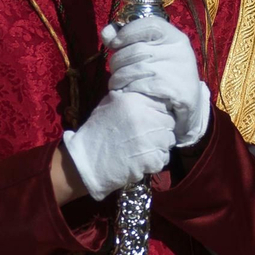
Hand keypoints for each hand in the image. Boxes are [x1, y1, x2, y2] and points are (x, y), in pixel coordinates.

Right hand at [60, 89, 175, 201]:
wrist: (86, 161)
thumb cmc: (96, 132)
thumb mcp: (109, 104)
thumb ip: (129, 97)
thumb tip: (147, 93)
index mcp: (135, 102)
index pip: (163, 106)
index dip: (158, 115)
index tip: (152, 122)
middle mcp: (146, 118)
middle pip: (169, 124)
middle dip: (161, 131)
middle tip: (149, 137)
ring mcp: (150, 140)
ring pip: (168, 142)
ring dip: (159, 146)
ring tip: (144, 149)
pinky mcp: (150, 159)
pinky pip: (163, 159)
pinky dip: (155, 161)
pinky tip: (141, 161)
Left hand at [101, 17, 210, 148]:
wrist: (189, 103)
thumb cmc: (165, 73)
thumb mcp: (152, 53)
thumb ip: (129, 40)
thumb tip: (107, 33)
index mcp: (175, 38)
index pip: (150, 25)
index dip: (127, 32)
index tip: (114, 43)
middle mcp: (179, 51)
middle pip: (136, 49)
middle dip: (117, 61)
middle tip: (115, 70)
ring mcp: (177, 71)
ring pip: (134, 69)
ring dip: (118, 78)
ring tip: (118, 83)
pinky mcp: (175, 91)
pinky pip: (139, 86)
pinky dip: (127, 89)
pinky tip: (127, 92)